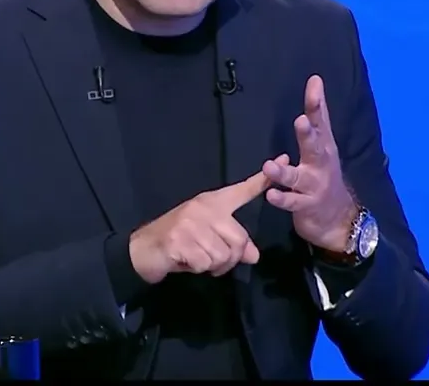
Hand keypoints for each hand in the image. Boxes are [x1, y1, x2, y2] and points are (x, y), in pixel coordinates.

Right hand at [128, 171, 271, 284]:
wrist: (144, 249)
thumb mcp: (209, 240)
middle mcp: (204, 209)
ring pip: (224, 255)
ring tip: (198, 259)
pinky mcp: (180, 240)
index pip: (242, 190)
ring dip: (214, 266)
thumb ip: (232, 244)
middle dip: (230, 259)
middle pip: (239, 239)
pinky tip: (186, 261)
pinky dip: (198, 269)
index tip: (284, 159)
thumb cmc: (180, 242)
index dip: (263, 180)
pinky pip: (206, 264)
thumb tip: (254, 255)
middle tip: (213, 261)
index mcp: (212, 203)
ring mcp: (191, 223)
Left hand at [263, 75, 358, 252]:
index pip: (320, 121)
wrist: (340, 220)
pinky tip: (270, 194)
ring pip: (298, 177)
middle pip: (315, 146)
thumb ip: (317, 117)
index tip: (314, 82)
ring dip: (283, 172)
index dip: (317, 103)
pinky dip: (282, 199)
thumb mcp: (324, 146)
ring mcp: (315, 186)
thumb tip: (315, 81)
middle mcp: (321, 164)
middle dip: (307, 134)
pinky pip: (293, 202)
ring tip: (269, 165)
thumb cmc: (324, 176)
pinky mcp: (307, 206)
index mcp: (324, 147)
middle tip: (300, 120)